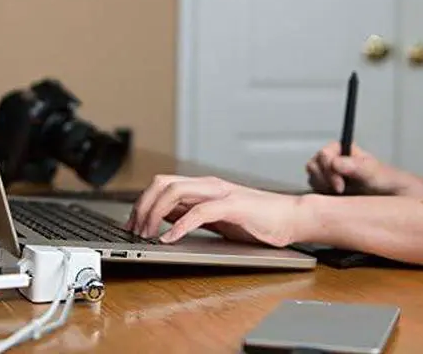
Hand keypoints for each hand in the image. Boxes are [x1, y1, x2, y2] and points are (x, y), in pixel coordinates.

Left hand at [126, 175, 305, 246]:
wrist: (291, 217)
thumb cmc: (257, 220)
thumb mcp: (217, 217)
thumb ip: (192, 213)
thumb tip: (164, 218)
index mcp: (203, 187)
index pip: (163, 184)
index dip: (141, 202)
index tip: (130, 224)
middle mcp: (209, 185)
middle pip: (162, 183)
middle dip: (141, 206)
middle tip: (134, 230)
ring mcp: (220, 193)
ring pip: (175, 192)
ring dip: (154, 213)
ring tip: (147, 234)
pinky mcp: (233, 207)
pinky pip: (199, 212)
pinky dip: (179, 225)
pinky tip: (168, 239)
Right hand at [306, 141, 404, 195]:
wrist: (395, 201)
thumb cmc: (389, 183)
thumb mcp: (376, 173)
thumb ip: (357, 166)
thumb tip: (336, 162)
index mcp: (343, 150)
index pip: (324, 154)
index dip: (328, 168)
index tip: (340, 185)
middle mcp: (333, 161)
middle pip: (314, 165)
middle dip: (324, 179)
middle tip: (340, 192)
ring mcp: (329, 177)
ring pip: (313, 178)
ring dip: (322, 188)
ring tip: (340, 197)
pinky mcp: (327, 192)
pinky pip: (315, 192)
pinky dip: (322, 198)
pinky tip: (336, 203)